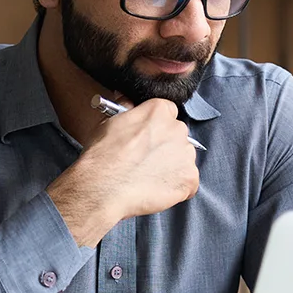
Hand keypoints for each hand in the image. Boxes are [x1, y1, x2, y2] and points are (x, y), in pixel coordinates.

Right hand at [48, 98, 199, 246]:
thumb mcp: (110, 122)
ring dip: (172, 167)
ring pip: (184, 159)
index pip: (167, 112)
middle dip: (166, 147)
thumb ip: (127, 110)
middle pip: (178, 136)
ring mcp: (186, 155)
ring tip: (149, 177)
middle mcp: (177, 129)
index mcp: (159, 111)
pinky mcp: (189, 179)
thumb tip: (128, 102)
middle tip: (146, 160)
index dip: (156, 126)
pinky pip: (189, 182)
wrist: (104, 188)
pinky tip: (157, 189)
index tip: (148, 137)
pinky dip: (177, 188)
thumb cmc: (103, 157)